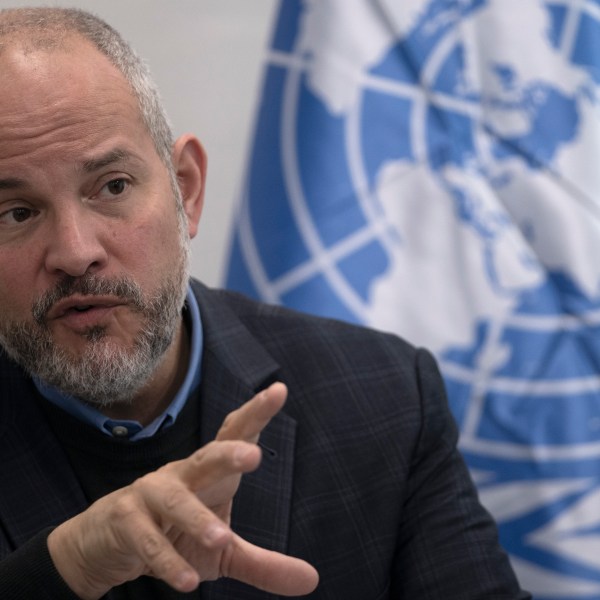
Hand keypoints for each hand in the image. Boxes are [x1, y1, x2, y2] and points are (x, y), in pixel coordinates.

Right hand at [47, 382, 318, 598]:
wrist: (108, 544)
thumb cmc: (176, 535)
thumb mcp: (223, 551)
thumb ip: (264, 564)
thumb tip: (312, 580)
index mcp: (211, 473)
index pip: (236, 436)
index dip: (255, 413)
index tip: (278, 390)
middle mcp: (183, 474)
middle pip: (208, 456)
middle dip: (229, 452)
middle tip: (252, 455)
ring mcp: (151, 493)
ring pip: (175, 499)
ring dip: (196, 517)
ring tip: (220, 537)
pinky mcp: (125, 520)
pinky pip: (147, 539)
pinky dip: (166, 560)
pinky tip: (187, 580)